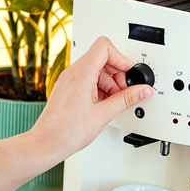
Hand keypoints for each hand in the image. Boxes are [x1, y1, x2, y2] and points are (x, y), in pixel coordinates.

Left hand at [29, 37, 152, 160]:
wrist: (46, 143)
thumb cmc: (66, 131)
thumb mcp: (103, 114)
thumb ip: (127, 100)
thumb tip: (143, 90)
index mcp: (81, 73)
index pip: (104, 47)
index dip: (120, 58)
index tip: (128, 74)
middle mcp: (73, 73)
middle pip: (102, 57)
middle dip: (117, 73)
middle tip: (123, 91)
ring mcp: (69, 80)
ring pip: (96, 69)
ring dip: (109, 83)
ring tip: (113, 102)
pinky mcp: (67, 89)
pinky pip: (87, 80)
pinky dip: (99, 88)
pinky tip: (102, 105)